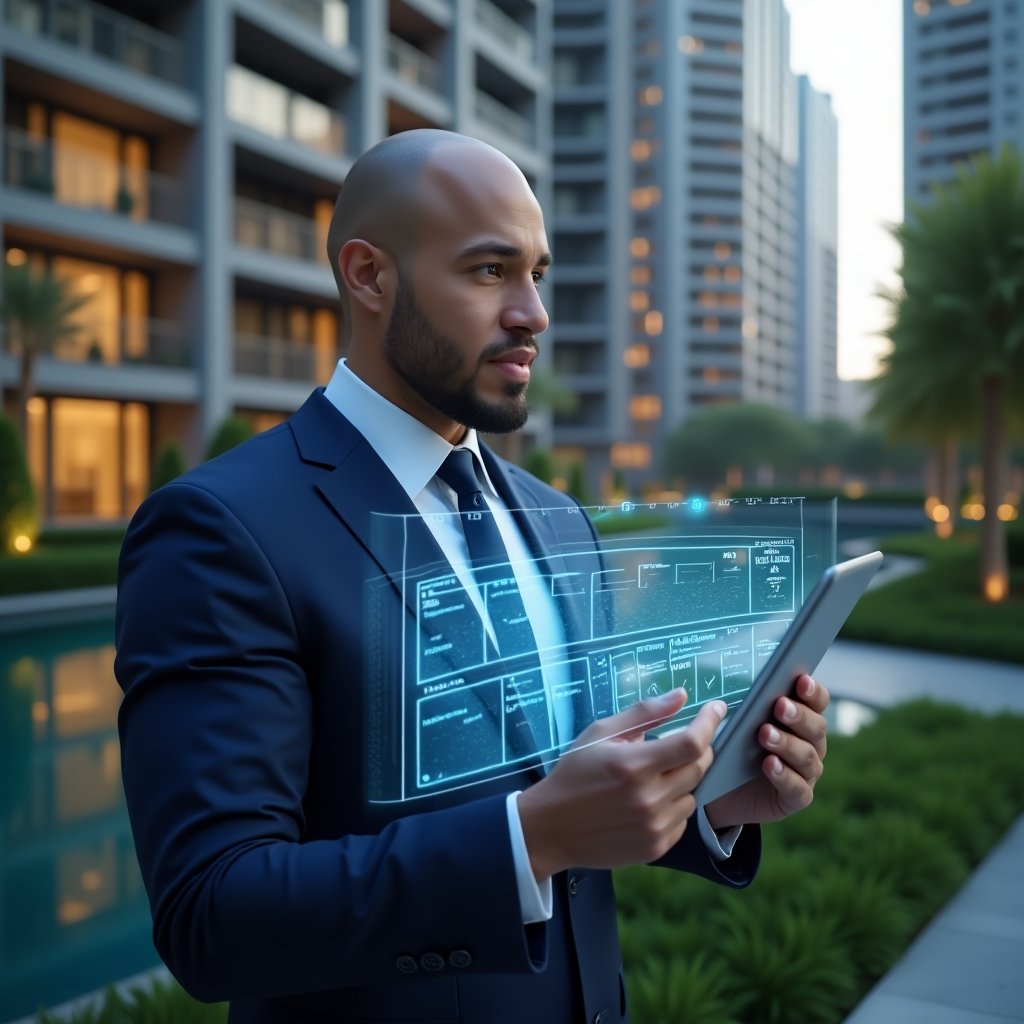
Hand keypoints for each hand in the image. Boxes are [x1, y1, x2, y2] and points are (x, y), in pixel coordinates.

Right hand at [516, 690, 726, 881]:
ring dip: (682, 780)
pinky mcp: (655, 848)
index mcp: (634, 765)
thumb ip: (644, 713)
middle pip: (699, 767)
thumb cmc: (574, 773)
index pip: (691, 742)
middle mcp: (648, 798)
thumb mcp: (601, 733)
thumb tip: (682, 695)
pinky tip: (648, 802)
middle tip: (680, 743)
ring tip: (653, 778)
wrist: (551, 827)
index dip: (709, 722)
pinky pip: (682, 821)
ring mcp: (654, 826)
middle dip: (697, 749)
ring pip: (692, 795)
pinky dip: (673, 806)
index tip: (717, 708)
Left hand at [705, 674, 828, 830]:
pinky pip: (797, 787)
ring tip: (765, 734)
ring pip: (807, 756)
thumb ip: (749, 706)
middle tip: (779, 706)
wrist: (724, 791)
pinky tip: (768, 764)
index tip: (800, 680)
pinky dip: (783, 775)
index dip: (812, 691)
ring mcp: (807, 772)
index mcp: (802, 719)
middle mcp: (811, 744)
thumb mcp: (738, 724)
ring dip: (786, 743)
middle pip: (816, 727)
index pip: (817, 701)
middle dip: (798, 715)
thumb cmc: (735, 747)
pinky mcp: (797, 797)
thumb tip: (743, 685)